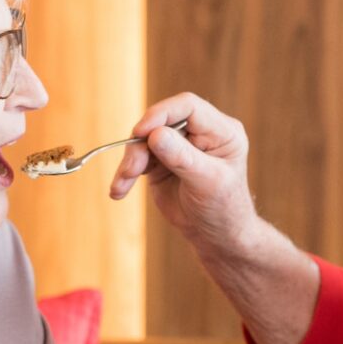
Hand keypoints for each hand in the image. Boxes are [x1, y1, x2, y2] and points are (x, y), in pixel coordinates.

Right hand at [108, 94, 260, 257]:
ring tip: (122, 185)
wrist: (215, 236)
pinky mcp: (161, 161)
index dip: (162, 113)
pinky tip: (119, 190)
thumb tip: (155, 134)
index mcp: (221, 131)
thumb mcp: (207, 182)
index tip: (142, 131)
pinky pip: (138, 158)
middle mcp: (199, 133)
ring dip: (131, 162)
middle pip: (160, 122)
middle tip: (132, 170)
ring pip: (144, 140)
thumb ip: (182, 157)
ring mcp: (178, 146)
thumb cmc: (223, 208)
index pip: (188, 107)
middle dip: (141, 144)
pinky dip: (126, 173)